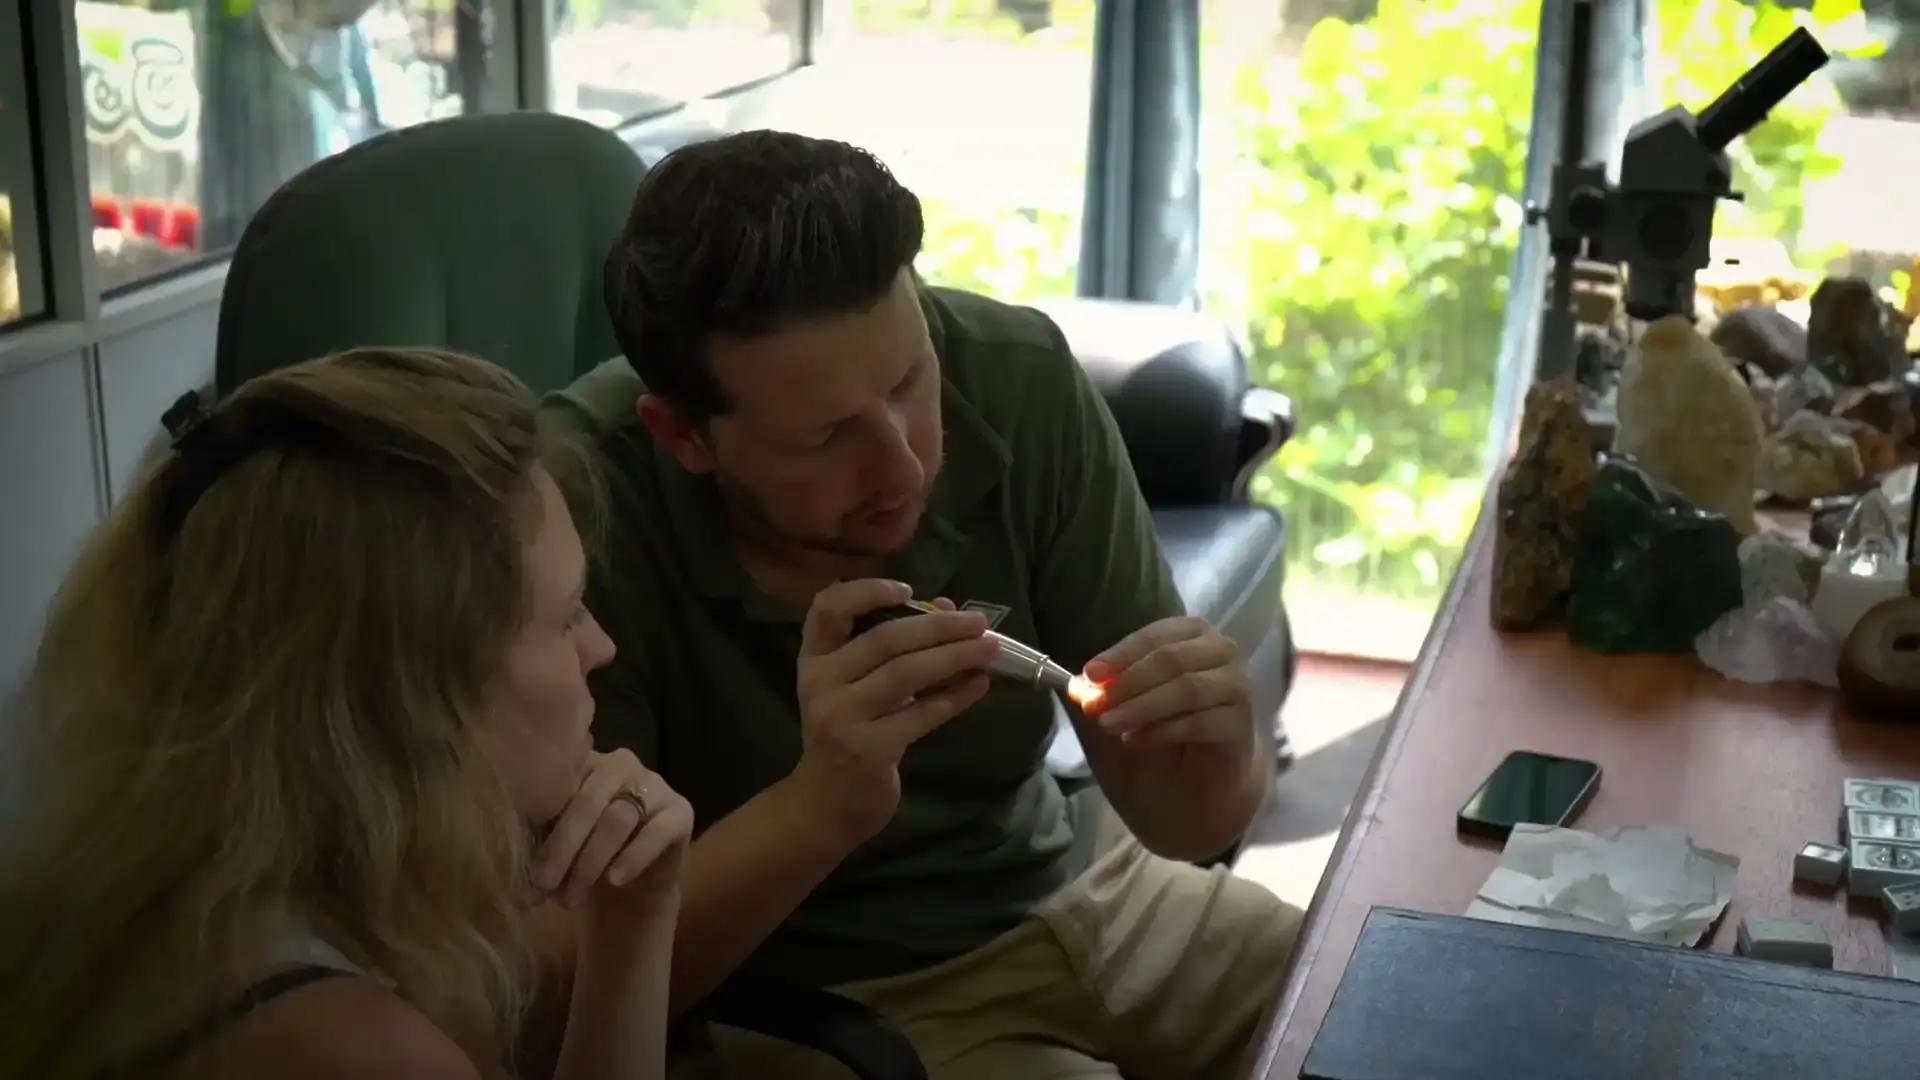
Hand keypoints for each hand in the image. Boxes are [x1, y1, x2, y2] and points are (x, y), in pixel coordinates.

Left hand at [534, 750, 692, 915]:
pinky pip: (656, 831)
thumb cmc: (579, 860)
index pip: (559, 779)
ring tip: (572, 897)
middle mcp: (620, 763)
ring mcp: (654, 784)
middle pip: (588, 800)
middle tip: (545, 884)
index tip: (523, 861)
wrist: (626, 891)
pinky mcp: (680, 810)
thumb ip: (535, 835)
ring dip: (591, 861)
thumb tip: (499, 848)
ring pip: (618, 817)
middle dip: (563, 847)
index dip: (539, 820)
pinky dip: (632, 857)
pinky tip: (615, 880)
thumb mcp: (553, 845)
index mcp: (583, 762)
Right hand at [791, 579, 999, 842]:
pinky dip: (954, 698)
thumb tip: (948, 608)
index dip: (867, 592)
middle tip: (980, 623)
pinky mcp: (867, 750)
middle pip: (884, 640)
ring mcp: (841, 717)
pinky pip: (919, 715)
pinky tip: (979, 685)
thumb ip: (893, 647)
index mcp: (815, 658)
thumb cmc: (848, 731)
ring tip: (989, 649)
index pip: (828, 609)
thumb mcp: (856, 685)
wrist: (827, 802)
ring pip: (905, 674)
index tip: (909, 589)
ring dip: (952, 658)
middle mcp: (820, 682)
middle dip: (939, 627)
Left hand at [1080, 616, 1252, 748]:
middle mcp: (1221, 651)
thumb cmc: (1163, 727)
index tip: (1090, 674)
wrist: (1200, 778)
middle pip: (1171, 659)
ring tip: (1110, 724)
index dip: (1120, 654)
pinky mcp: (1241, 723)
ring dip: (1141, 707)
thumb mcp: (1127, 702)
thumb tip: (1082, 682)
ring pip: (1186, 689)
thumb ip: (1109, 688)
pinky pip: (1200, 722)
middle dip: (1127, 683)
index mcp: (1193, 633)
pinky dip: (1162, 731)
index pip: (1155, 636)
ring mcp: (1237, 686)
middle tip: (1095, 706)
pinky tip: (1135, 741)